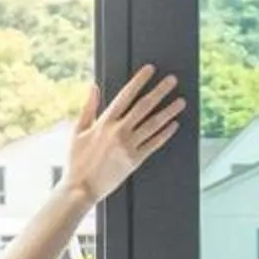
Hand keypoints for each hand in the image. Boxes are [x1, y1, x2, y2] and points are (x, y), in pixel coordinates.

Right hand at [64, 66, 184, 205]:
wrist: (81, 188)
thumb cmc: (77, 160)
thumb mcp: (78, 130)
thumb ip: (88, 107)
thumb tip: (94, 87)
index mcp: (104, 122)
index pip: (126, 95)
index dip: (139, 81)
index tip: (150, 70)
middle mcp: (119, 132)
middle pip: (144, 106)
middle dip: (160, 91)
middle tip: (173, 80)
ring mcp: (128, 146)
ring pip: (153, 124)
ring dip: (169, 111)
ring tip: (181, 101)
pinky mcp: (135, 161)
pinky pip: (154, 144)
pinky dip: (165, 134)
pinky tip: (174, 125)